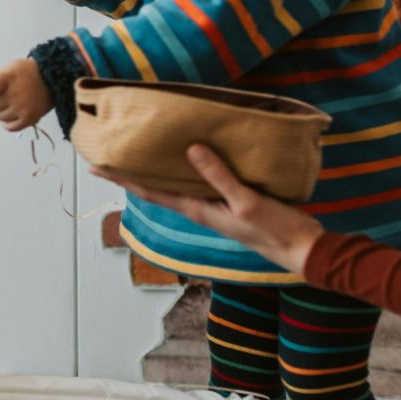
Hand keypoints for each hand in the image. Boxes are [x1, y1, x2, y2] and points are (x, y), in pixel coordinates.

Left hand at [0, 57, 52, 130]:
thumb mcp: (8, 69)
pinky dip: (6, 122)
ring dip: (0, 110)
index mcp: (9, 77)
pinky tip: (11, 113)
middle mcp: (16, 94)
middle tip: (1, 93)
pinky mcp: (29, 119)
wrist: (53, 80)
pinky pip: (9, 127)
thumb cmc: (28, 72)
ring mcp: (23, 108)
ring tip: (10, 101)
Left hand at [94, 144, 323, 273]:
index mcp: (199, 210)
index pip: (152, 192)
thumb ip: (219, 176)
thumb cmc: (274, 229)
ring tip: (143, 151)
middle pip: (159, 188)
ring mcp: (216, 206)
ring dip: (159, 170)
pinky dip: (189, 168)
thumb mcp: (246, 202)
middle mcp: (201, 208)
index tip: (96, 169)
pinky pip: (202, 181)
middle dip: (134, 173)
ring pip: (179, 184)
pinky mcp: (232, 201)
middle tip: (111, 154)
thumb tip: (190, 150)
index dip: (124, 180)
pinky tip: (191, 155)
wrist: (303, 249)